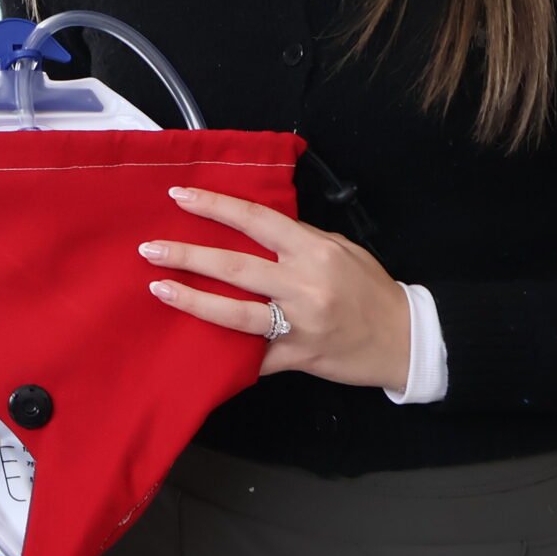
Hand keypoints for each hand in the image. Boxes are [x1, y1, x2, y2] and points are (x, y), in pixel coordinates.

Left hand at [141, 186, 411, 390]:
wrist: (407, 339)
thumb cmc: (372, 289)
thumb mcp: (342, 251)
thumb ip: (300, 240)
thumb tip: (255, 227)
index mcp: (313, 251)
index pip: (255, 220)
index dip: (215, 206)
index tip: (179, 197)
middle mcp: (304, 285)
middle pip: (235, 266)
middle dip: (188, 256)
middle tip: (149, 248)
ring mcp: (300, 324)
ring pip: (236, 313)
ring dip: (193, 300)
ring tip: (158, 288)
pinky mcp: (298, 357)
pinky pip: (255, 357)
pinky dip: (226, 354)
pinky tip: (193, 349)